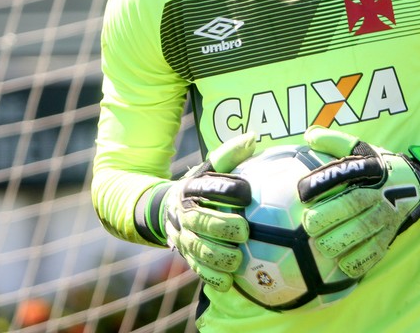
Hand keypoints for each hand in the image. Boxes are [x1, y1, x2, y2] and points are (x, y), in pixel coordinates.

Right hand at [136, 132, 256, 290]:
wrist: (166, 210)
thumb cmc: (201, 188)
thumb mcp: (210, 168)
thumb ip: (230, 155)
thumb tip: (253, 137)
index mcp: (191, 189)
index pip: (207, 186)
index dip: (226, 189)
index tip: (247, 193)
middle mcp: (183, 213)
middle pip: (199, 221)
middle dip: (221, 226)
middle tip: (244, 230)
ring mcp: (183, 237)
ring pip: (197, 249)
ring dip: (218, 256)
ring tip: (238, 259)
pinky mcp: (186, 257)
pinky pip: (197, 270)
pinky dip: (212, 277)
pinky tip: (229, 282)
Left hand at [297, 126, 419, 278]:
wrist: (415, 183)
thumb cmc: (378, 166)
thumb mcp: (361, 147)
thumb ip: (335, 140)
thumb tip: (309, 134)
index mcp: (370, 169)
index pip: (345, 173)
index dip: (322, 182)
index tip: (301, 192)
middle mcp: (380, 192)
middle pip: (354, 204)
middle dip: (328, 215)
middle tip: (308, 224)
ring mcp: (387, 216)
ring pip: (364, 231)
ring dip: (340, 241)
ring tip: (321, 245)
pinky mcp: (390, 235)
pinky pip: (375, 253)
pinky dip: (359, 262)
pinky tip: (342, 265)